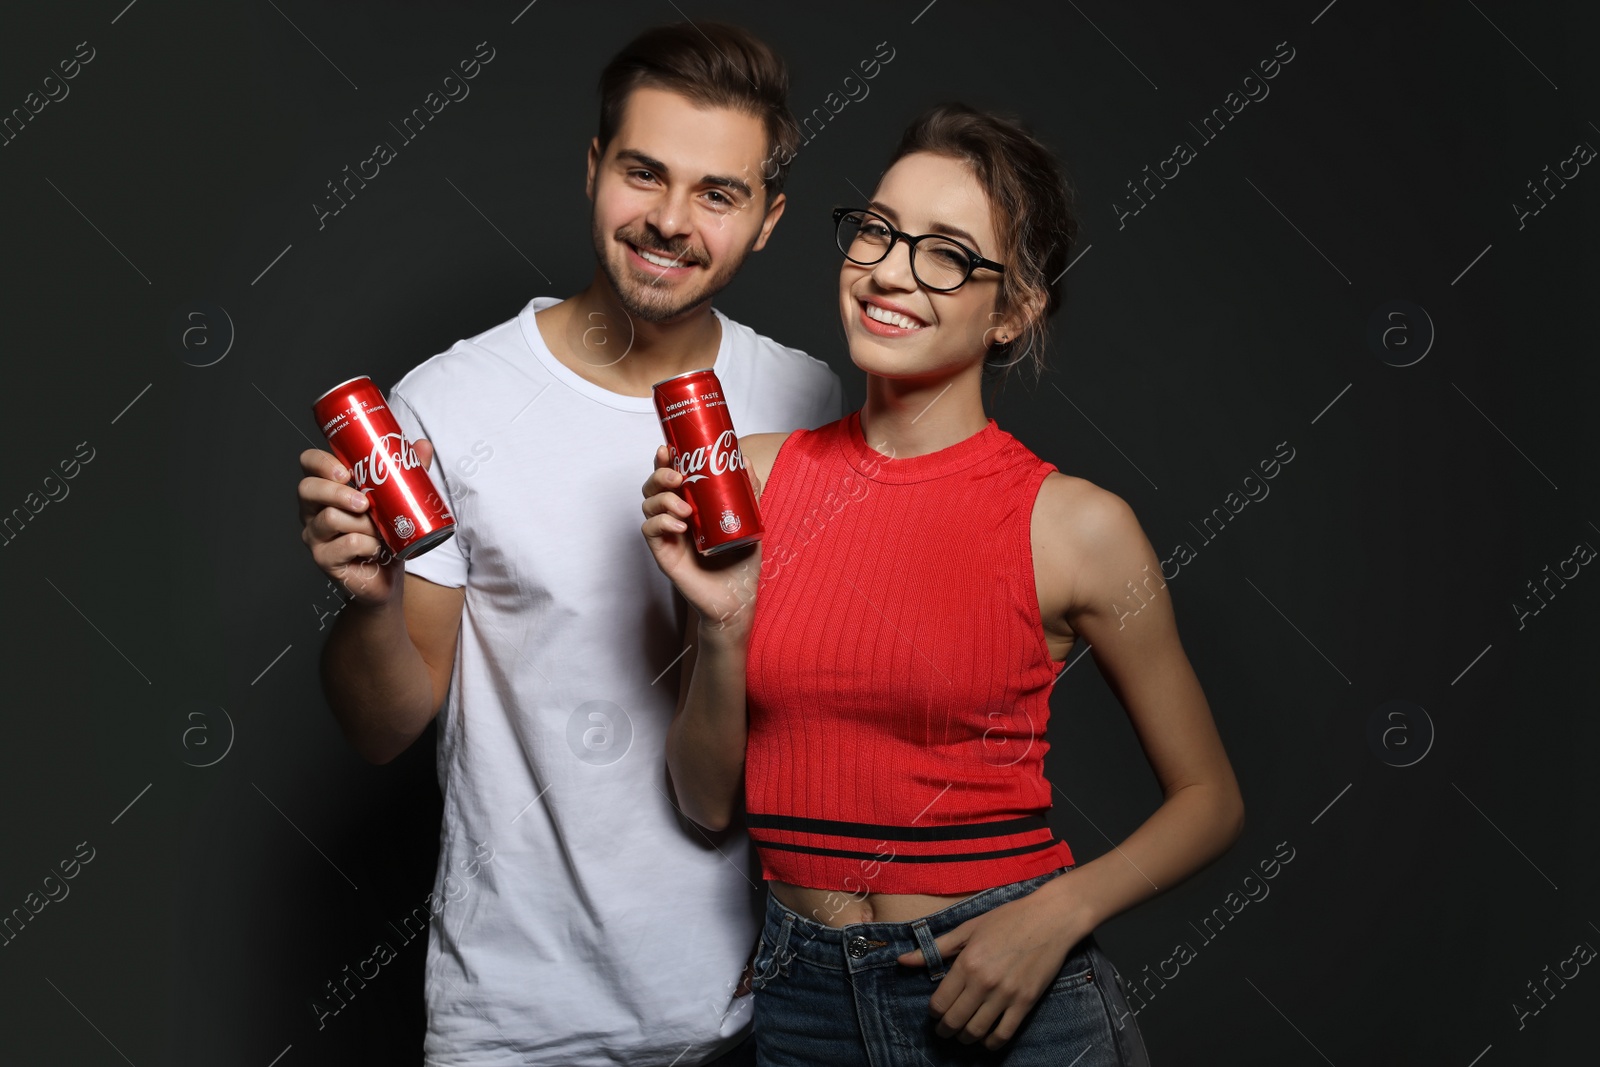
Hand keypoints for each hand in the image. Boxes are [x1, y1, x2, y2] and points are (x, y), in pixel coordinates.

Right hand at [298, 439, 434, 606]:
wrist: (388, 577)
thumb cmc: (386, 536)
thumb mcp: (398, 500)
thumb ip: (406, 473)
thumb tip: (422, 445)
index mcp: (327, 488)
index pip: (309, 463)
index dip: (321, 462)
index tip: (345, 471)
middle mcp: (313, 510)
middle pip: (308, 488)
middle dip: (337, 492)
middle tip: (364, 502)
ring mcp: (315, 535)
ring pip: (330, 518)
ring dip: (362, 523)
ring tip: (379, 530)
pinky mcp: (324, 559)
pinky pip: (345, 544)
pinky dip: (367, 545)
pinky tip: (376, 548)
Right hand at [640, 444, 760, 634]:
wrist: (737, 599)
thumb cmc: (740, 562)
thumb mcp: (750, 522)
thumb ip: (748, 493)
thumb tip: (744, 460)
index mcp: (691, 505)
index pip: (671, 477)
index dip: (665, 460)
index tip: (668, 447)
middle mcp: (675, 517)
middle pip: (653, 487)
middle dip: (659, 475)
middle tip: (677, 476)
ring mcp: (667, 535)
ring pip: (648, 506)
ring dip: (663, 499)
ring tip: (684, 508)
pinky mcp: (663, 554)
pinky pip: (649, 531)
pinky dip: (660, 523)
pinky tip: (679, 526)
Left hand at [897, 882, 1089, 1049]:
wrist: (1050, 919)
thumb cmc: (1007, 919)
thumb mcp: (968, 928)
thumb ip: (936, 948)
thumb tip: (901, 961)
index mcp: (967, 962)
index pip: (940, 1002)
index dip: (934, 1013)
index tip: (935, 1012)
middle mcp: (984, 982)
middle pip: (955, 1021)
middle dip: (945, 1030)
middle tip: (944, 1030)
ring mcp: (1006, 994)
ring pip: (977, 1031)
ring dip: (965, 1038)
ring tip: (962, 1035)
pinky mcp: (1026, 1002)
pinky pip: (1004, 1034)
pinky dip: (991, 1043)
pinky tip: (986, 1039)